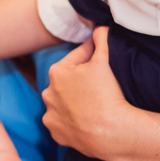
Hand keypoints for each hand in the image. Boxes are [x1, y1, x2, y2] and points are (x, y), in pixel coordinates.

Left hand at [41, 27, 133, 156]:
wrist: (111, 132)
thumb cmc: (107, 94)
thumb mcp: (105, 60)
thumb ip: (101, 39)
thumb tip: (100, 27)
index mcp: (57, 72)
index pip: (77, 57)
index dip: (92, 55)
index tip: (102, 57)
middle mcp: (47, 93)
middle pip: (68, 81)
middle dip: (80, 80)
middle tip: (99, 84)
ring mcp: (50, 115)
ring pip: (63, 103)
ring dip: (73, 101)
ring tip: (92, 104)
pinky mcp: (55, 133)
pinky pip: (63, 123)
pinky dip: (71, 122)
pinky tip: (85, 120)